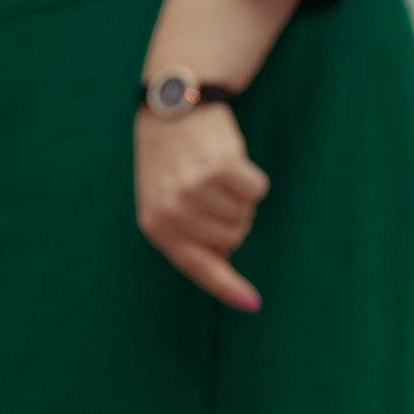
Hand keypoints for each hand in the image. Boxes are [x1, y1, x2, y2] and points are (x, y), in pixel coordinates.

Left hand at [135, 105, 269, 310]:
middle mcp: (173, 214)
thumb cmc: (171, 162)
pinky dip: (252, 179)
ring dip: (240, 197)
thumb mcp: (164, 203)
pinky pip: (256, 190)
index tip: (252, 303)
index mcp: (157, 228)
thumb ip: (187, 235)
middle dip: (233, 219)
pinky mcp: (220, 169)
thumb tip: (224, 262)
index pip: (198, 268)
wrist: (171, 110)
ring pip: (245, 214)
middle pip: (232, 239)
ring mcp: (195, 192)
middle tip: (215, 192)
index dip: (227, 287)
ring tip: (217, 175)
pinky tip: (232, 162)